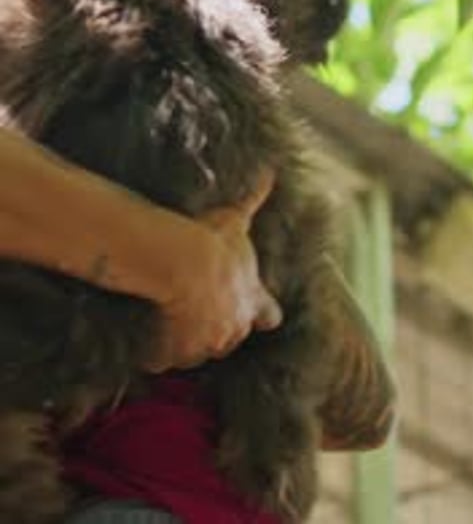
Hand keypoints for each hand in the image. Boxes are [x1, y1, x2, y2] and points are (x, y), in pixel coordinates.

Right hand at [145, 172, 281, 371]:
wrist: (181, 264)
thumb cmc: (211, 240)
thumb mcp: (235, 218)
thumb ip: (254, 199)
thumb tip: (272, 171)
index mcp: (250, 302)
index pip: (267, 316)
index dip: (262, 313)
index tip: (262, 315)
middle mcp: (231, 331)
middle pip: (228, 338)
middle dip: (216, 328)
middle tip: (195, 308)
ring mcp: (201, 348)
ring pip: (194, 352)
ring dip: (183, 341)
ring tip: (164, 319)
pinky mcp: (170, 357)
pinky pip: (160, 359)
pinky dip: (152, 350)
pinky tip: (142, 334)